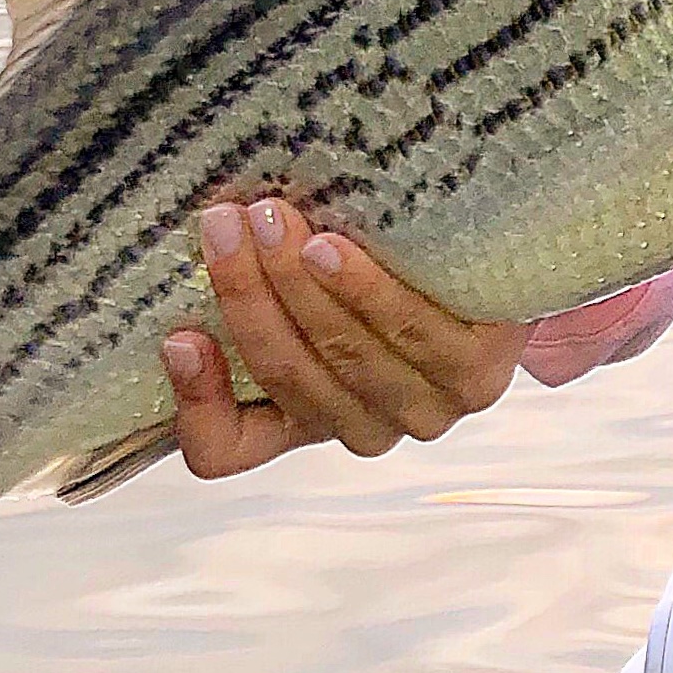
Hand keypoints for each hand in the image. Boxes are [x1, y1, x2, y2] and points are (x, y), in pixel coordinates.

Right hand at [161, 195, 524, 478]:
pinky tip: (332, 249)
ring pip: (341, 353)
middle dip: (245, 292)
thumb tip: (202, 238)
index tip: (176, 335)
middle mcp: (361, 429)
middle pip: (285, 374)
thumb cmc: (388, 271)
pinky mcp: (478, 376)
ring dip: (295, 282)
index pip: (225, 450)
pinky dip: (361, 290)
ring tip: (272, 221)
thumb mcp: (309, 288)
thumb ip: (261, 289)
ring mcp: (424, 410)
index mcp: (303, 422)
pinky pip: (408, 334)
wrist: (497, 262)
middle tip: (223, 224)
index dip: (195, 404)